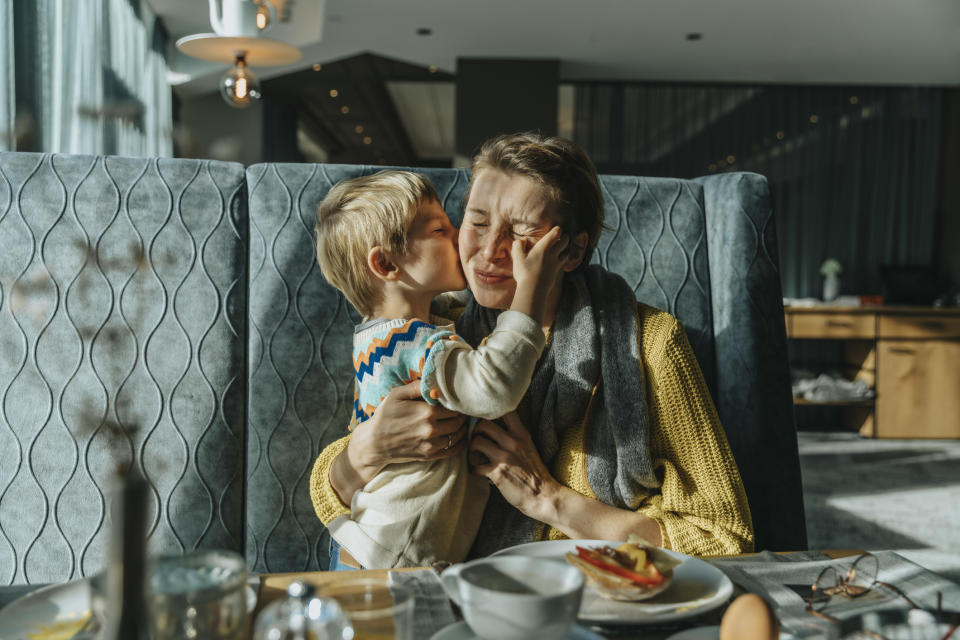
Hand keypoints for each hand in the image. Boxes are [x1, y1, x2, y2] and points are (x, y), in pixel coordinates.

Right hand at [332, 380, 467, 504]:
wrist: (373, 443)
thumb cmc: (384, 416)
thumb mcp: (396, 395)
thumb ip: (417, 386)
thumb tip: (435, 382)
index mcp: (426, 412)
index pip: (454, 407)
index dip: (457, 404)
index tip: (456, 401)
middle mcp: (431, 430)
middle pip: (458, 421)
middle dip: (461, 416)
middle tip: (460, 411)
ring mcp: (431, 445)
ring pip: (458, 436)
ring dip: (462, 429)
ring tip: (460, 422)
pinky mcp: (429, 456)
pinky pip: (453, 451)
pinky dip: (460, 444)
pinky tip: (460, 438)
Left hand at [470, 411, 561, 522]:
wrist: (543, 496)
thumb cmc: (535, 473)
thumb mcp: (529, 448)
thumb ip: (516, 437)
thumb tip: (498, 428)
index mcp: (522, 435)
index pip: (506, 412)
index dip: (492, 411)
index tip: (486, 417)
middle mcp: (513, 443)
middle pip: (484, 424)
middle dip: (476, 431)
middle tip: (478, 438)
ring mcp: (504, 457)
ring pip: (477, 442)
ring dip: (472, 448)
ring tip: (475, 454)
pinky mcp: (497, 473)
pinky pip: (476, 466)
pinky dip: (474, 469)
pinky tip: (478, 472)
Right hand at [511, 226, 567, 292]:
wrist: (533, 290)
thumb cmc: (524, 273)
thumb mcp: (517, 257)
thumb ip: (518, 245)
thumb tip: (522, 240)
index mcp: (543, 247)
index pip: (556, 233)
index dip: (557, 229)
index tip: (557, 228)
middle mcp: (553, 254)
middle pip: (565, 241)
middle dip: (565, 237)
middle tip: (563, 236)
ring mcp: (556, 263)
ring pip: (567, 252)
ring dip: (566, 248)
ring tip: (563, 248)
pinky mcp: (557, 272)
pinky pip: (563, 262)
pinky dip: (563, 259)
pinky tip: (559, 260)